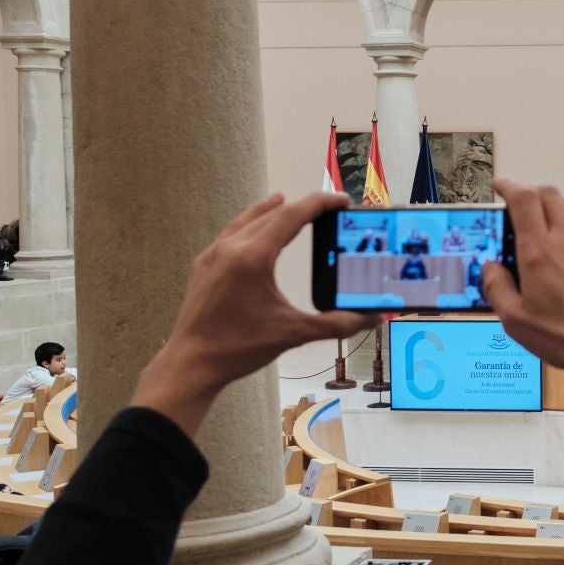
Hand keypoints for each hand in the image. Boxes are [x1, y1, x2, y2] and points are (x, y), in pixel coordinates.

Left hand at [134, 192, 373, 439]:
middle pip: (272, 214)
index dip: (321, 204)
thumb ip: (337, 324)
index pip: (293, 216)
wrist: (191, 363)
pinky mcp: (202, 266)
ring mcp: (213, 255)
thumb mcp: (294, 333)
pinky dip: (247, 225)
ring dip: (269, 210)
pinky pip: (229, 234)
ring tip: (284, 200)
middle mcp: (231, 248)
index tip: (341, 201)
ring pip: (246, 220)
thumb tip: (372, 318)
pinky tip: (251, 232)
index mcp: (254, 257)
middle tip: (326, 208)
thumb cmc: (239, 348)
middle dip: (302, 207)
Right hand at [481, 180, 563, 404]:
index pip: (523, 200)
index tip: (502, 185)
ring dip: (558, 203)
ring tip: (549, 219)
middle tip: (521, 202)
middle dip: (531, 191)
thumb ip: (497, 289)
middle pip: (550, 195)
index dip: (509, 186)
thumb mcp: (516, 321)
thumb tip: (489, 268)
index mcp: (539, 253)